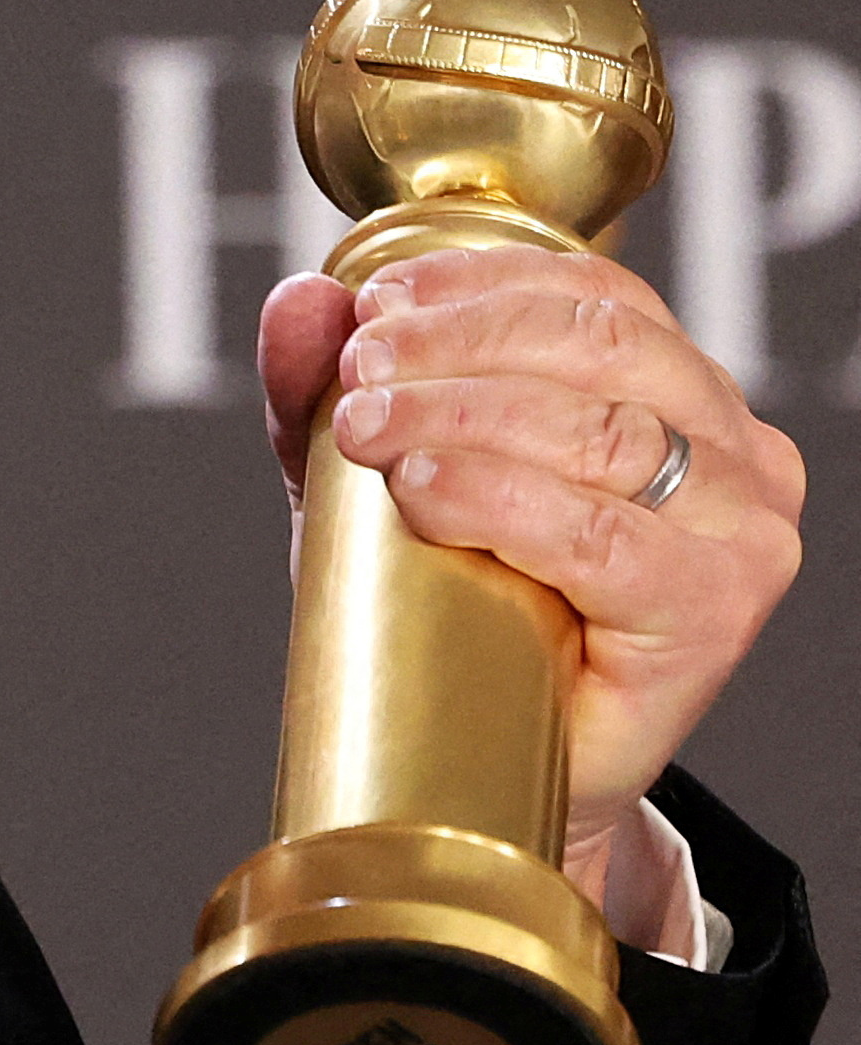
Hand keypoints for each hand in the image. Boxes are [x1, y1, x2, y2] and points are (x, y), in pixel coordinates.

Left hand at [259, 246, 801, 917]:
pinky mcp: (714, 616)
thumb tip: (301, 298)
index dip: (478, 283)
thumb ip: (324, 386)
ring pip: (604, 433)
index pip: (596, 297)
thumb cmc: (450, 602)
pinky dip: (503, 501)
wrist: (486, 761)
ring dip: (464, 414)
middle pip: (600, 350)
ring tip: (367, 429)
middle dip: (459, 345)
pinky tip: (426, 489)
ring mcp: (741, 535)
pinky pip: (606, 542)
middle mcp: (735, 452)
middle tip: (358, 371)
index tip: (373, 304)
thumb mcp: (371, 472)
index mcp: (679, 392)